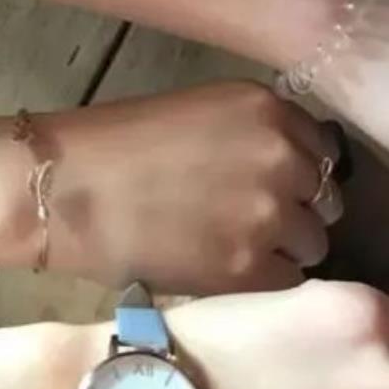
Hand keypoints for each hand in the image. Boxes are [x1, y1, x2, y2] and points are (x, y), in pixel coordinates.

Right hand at [46, 83, 342, 293]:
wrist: (65, 187)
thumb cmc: (114, 143)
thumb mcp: (195, 113)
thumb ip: (248, 134)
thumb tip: (281, 170)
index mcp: (265, 107)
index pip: (319, 147)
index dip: (297, 170)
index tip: (273, 184)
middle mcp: (280, 155)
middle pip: (323, 197)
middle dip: (294, 209)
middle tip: (247, 219)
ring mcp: (268, 213)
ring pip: (311, 243)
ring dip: (280, 247)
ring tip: (230, 246)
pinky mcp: (248, 267)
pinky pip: (285, 281)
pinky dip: (260, 279)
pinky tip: (220, 268)